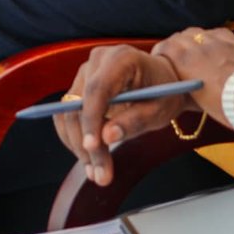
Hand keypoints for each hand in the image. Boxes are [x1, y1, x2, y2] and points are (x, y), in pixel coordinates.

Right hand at [54, 45, 192, 186]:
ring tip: (97, 172)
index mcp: (120, 59)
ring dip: (78, 145)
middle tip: (101, 175)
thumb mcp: (159, 110)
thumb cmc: (165, 92)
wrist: (164, 80)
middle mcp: (97, 61)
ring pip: (68, 113)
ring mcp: (85, 73)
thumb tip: (107, 136)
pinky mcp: (80, 86)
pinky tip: (89, 159)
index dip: (91, 119)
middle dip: (86, 143)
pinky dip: (75, 139)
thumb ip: (134, 122)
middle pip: (78, 105)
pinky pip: (67, 115)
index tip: (92, 147)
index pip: (96, 90)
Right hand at [152, 26, 233, 124]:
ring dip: (193, 39)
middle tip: (179, 56)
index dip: (161, 52)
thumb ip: (185, 83)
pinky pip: (217, 33)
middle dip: (177, 44)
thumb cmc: (225, 106)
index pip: (164, 46)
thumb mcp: (196, 99)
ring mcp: (217, 41)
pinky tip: (216, 47)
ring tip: (197, 50)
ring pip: (198, 32)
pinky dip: (213, 38)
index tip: (162, 60)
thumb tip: (181, 83)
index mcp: (184, 60)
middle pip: (180, 36)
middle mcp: (197, 45)